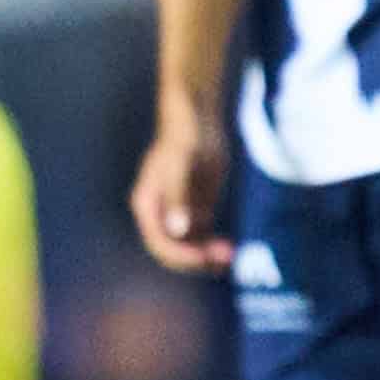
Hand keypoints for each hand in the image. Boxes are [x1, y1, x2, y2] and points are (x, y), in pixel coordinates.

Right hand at [131, 102, 237, 273]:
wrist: (199, 121)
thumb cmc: (185, 137)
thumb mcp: (182, 165)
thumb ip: (178, 197)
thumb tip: (177, 230)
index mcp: (147, 206)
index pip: (159, 243)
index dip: (181, 255)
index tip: (205, 257)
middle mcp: (160, 215)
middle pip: (174, 251)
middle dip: (197, 259)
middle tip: (225, 258)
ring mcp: (177, 214)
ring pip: (189, 248)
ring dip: (208, 256)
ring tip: (232, 254)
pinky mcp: (195, 211)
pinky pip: (202, 238)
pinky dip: (214, 246)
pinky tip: (231, 247)